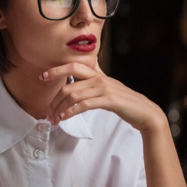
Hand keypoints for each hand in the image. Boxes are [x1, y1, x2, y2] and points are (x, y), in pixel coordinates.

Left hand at [39, 61, 165, 131]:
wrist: (144, 112)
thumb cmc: (124, 101)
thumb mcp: (108, 86)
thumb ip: (96, 78)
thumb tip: (88, 68)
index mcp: (98, 74)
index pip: (73, 66)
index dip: (56, 70)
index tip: (42, 77)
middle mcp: (99, 78)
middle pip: (69, 84)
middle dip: (54, 99)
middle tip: (47, 112)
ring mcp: (104, 88)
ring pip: (73, 96)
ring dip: (60, 109)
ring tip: (54, 119)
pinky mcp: (109, 100)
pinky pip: (84, 105)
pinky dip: (71, 112)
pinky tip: (65, 118)